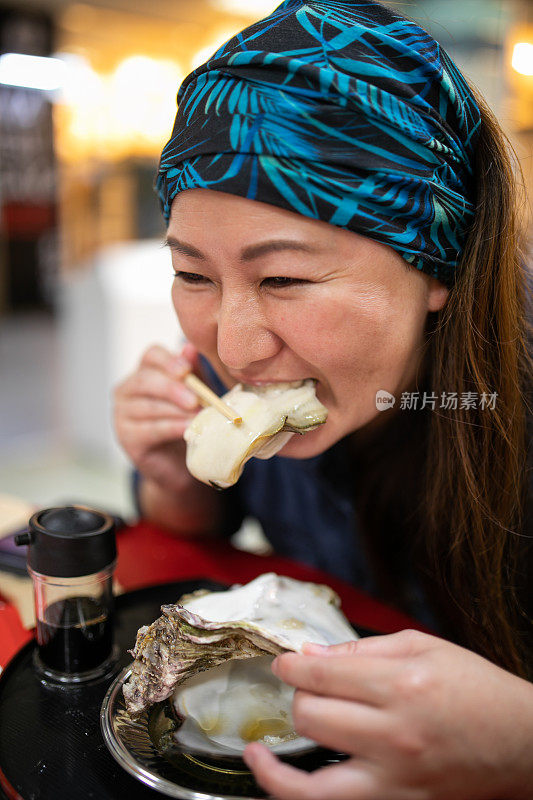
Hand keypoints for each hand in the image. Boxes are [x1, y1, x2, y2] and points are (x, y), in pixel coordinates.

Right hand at [114, 342, 200, 492]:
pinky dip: (171, 428)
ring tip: (199, 418)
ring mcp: (122, 414)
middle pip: (146, 380)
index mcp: (145, 372)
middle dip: (173, 389)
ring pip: (149, 407)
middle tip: (195, 400)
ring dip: (176, 412)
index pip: (152, 355)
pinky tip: (187, 430)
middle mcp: (127, 390)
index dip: (168, 360)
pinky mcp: (126, 438)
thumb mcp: (196, 394)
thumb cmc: (186, 421)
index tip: (187, 370)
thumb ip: (194, 373)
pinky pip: (149, 429)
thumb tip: (190, 348)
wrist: (179, 463)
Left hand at [243, 630, 532, 799]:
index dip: (291, 666)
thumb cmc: (475, 687)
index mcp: (400, 684)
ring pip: (311, 784)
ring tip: (255, 752)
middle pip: (312, 717)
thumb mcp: (423, 646)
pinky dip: (300, 796)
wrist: (520, 741)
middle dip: (295, 698)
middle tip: (299, 691)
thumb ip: (362, 649)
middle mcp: (393, 734)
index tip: (282, 663)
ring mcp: (394, 779)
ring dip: (274, 765)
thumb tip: (312, 656)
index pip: (322, 675)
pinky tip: (280, 780)